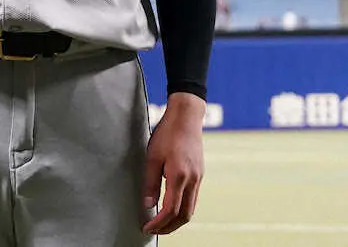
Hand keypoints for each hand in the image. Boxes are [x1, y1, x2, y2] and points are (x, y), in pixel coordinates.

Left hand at [142, 93, 204, 236]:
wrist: (186, 116)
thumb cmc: (167, 133)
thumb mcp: (152, 156)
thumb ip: (150, 182)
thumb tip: (148, 205)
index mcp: (179, 176)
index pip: (170, 210)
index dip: (158, 223)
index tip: (147, 228)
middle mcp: (192, 180)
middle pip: (184, 215)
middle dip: (169, 228)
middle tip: (154, 231)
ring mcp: (198, 178)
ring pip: (191, 209)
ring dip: (177, 220)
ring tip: (162, 224)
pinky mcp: (200, 174)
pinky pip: (193, 199)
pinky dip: (183, 209)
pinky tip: (172, 208)